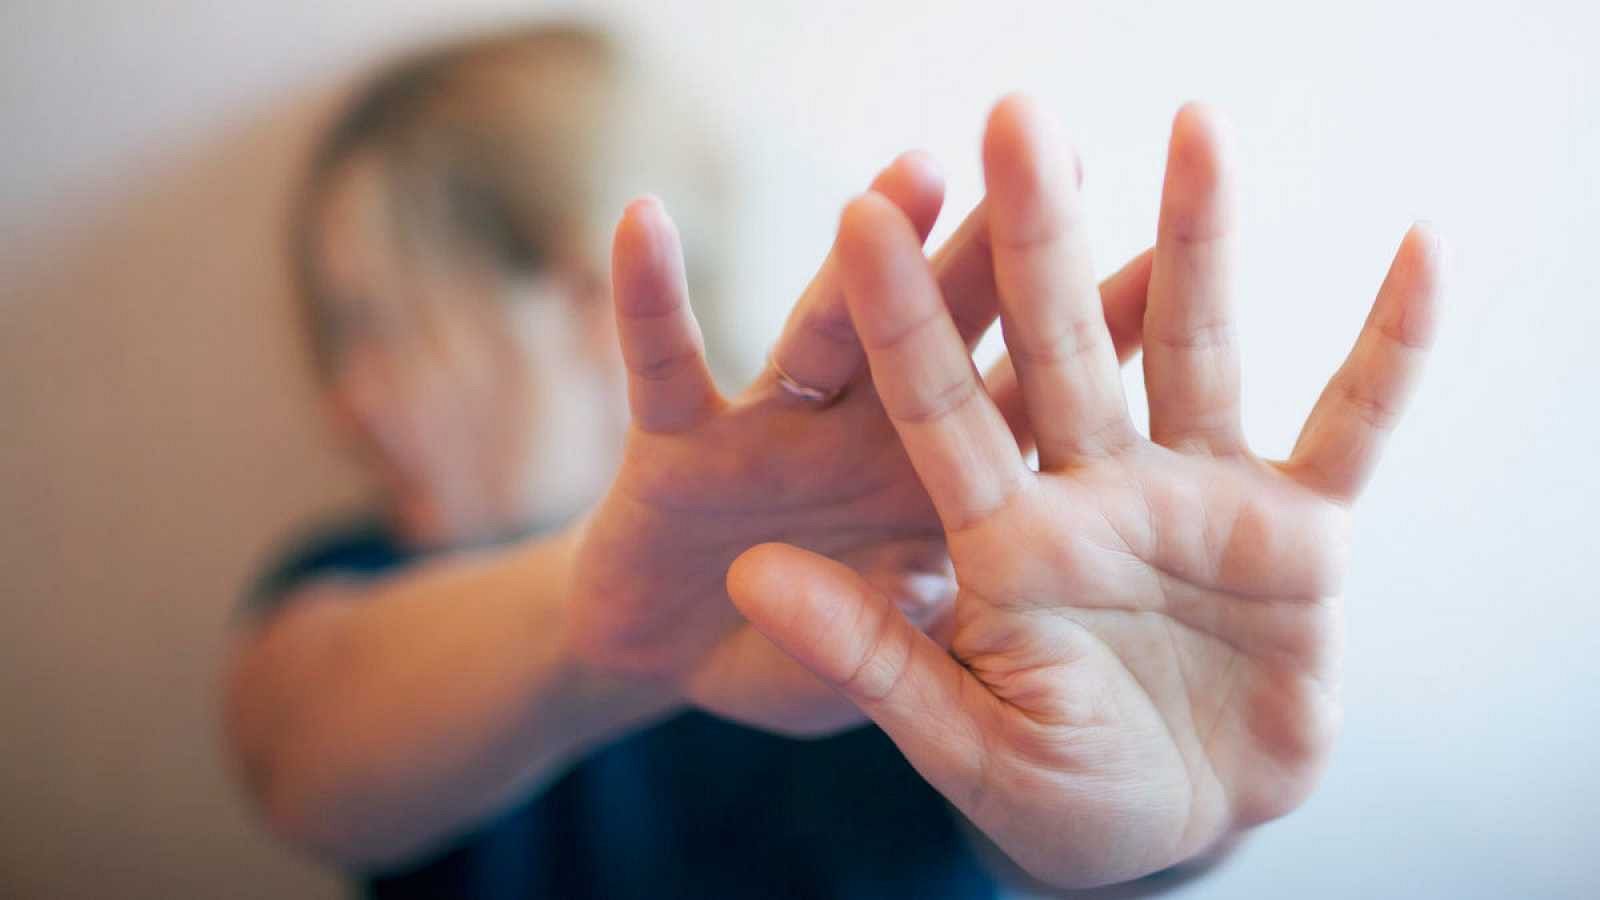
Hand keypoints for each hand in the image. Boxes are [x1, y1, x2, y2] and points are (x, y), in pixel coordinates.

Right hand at [566, 153, 1156, 734]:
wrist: (668, 663)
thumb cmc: (794, 657)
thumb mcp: (877, 671)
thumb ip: (909, 637)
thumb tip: (941, 580)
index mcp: (935, 488)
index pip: (1027, 401)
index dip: (1092, 337)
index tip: (1169, 260)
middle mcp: (867, 436)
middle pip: (944, 334)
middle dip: (998, 252)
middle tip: (1063, 156)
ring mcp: (774, 429)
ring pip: (825, 331)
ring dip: (865, 257)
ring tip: (914, 175)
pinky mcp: (677, 439)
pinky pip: (663, 362)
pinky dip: (647, 300)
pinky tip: (642, 221)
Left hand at [729, 97, 1441, 884]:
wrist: (1177, 829)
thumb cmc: (1056, 796)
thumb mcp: (961, 737)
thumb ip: (869, 655)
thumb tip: (750, 575)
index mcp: (1001, 539)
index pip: (938, 409)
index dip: (902, 319)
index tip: (861, 215)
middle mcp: (1092, 490)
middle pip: (1059, 345)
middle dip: (1039, 236)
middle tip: (1018, 116)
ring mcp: (1197, 497)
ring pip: (1194, 348)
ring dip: (1196, 241)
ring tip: (1194, 124)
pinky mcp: (1297, 527)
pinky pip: (1353, 423)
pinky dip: (1391, 348)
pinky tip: (1421, 251)